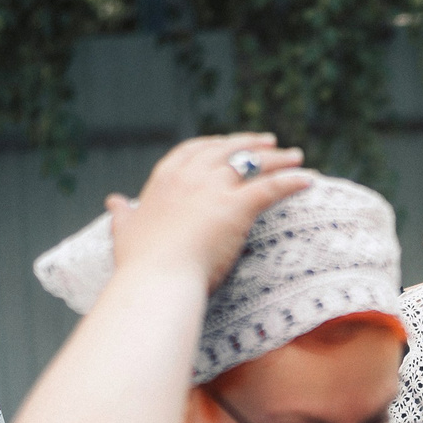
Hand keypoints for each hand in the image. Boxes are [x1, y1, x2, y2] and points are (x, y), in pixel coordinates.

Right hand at [109, 134, 312, 292]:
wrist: (156, 280)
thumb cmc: (140, 264)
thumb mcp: (125, 232)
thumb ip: (123, 215)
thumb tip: (113, 202)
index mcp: (164, 179)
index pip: (193, 151)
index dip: (214, 145)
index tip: (228, 143)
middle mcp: (190, 176)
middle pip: (227, 150)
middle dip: (250, 143)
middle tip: (270, 142)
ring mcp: (214, 189)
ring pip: (253, 164)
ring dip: (277, 159)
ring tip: (295, 157)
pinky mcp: (237, 207)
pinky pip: (272, 188)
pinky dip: (292, 182)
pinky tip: (309, 181)